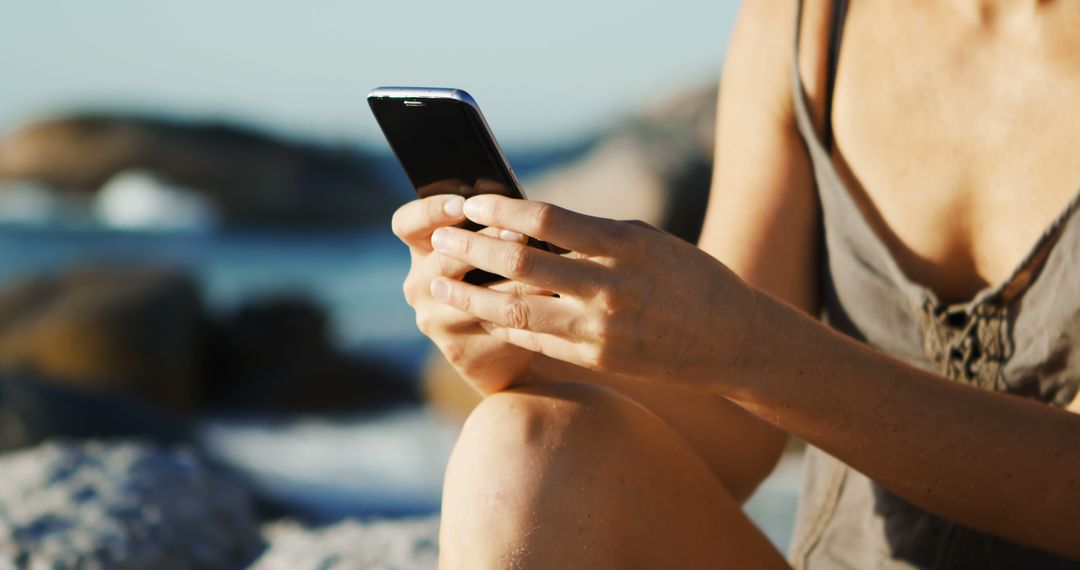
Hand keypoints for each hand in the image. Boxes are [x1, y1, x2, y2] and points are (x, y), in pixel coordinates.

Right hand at [392, 195, 549, 393]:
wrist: (515, 348)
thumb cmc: (508, 281)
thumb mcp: (494, 250)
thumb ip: (494, 227)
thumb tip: (517, 207)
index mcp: (422, 251)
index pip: (407, 223)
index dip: (431, 211)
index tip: (462, 204)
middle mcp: (419, 286)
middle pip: (444, 258)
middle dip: (487, 244)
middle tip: (521, 235)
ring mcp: (435, 321)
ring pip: (473, 296)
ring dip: (515, 281)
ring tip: (548, 270)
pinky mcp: (458, 350)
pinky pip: (493, 327)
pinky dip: (526, 313)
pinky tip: (552, 304)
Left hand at [426, 195, 758, 387]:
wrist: (730, 341)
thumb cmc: (688, 277)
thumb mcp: (647, 242)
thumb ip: (591, 235)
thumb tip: (527, 226)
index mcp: (624, 246)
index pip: (547, 219)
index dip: (501, 209)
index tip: (470, 201)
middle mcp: (609, 289)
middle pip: (522, 266)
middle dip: (472, 250)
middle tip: (439, 239)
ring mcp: (601, 329)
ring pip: (518, 311)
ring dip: (472, 295)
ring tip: (439, 283)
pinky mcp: (596, 359)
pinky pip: (536, 340)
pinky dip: (503, 324)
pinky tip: (479, 311)